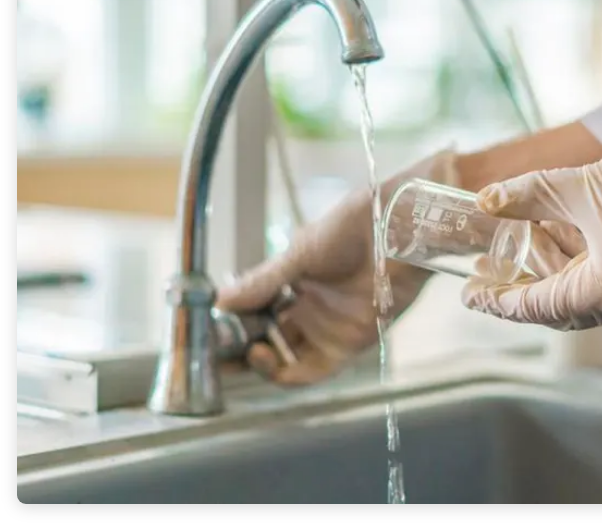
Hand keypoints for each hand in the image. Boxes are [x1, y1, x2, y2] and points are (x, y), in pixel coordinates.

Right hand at [215, 150, 457, 385]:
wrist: (396, 230)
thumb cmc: (352, 228)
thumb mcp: (299, 253)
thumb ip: (262, 282)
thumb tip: (220, 301)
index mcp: (292, 281)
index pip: (253, 312)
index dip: (229, 324)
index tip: (204, 330)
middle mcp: (308, 308)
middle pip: (265, 340)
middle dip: (237, 351)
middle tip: (211, 354)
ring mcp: (327, 327)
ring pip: (284, 359)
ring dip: (257, 363)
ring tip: (238, 352)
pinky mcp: (350, 343)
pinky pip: (312, 370)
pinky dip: (285, 372)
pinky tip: (264, 356)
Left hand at [463, 79, 601, 329]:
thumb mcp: (586, 187)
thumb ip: (531, 197)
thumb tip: (487, 200)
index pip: (534, 306)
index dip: (496, 299)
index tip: (468, 294)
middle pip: (558, 305)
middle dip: (521, 286)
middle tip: (487, 271)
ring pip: (585, 290)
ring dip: (552, 268)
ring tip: (522, 240)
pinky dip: (581, 260)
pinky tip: (563, 232)